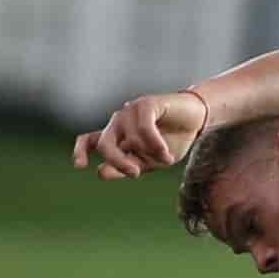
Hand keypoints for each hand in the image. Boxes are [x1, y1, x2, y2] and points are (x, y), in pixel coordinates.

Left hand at [71, 91, 206, 180]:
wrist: (198, 121)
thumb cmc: (174, 140)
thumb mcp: (150, 162)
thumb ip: (127, 167)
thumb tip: (100, 173)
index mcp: (117, 136)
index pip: (89, 141)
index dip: (81, 152)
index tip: (80, 166)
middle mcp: (119, 122)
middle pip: (104, 143)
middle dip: (117, 160)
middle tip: (135, 173)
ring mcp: (131, 111)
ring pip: (128, 138)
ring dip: (149, 153)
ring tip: (167, 159)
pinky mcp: (146, 104)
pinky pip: (144, 128)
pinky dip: (154, 143)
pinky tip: (165, 153)